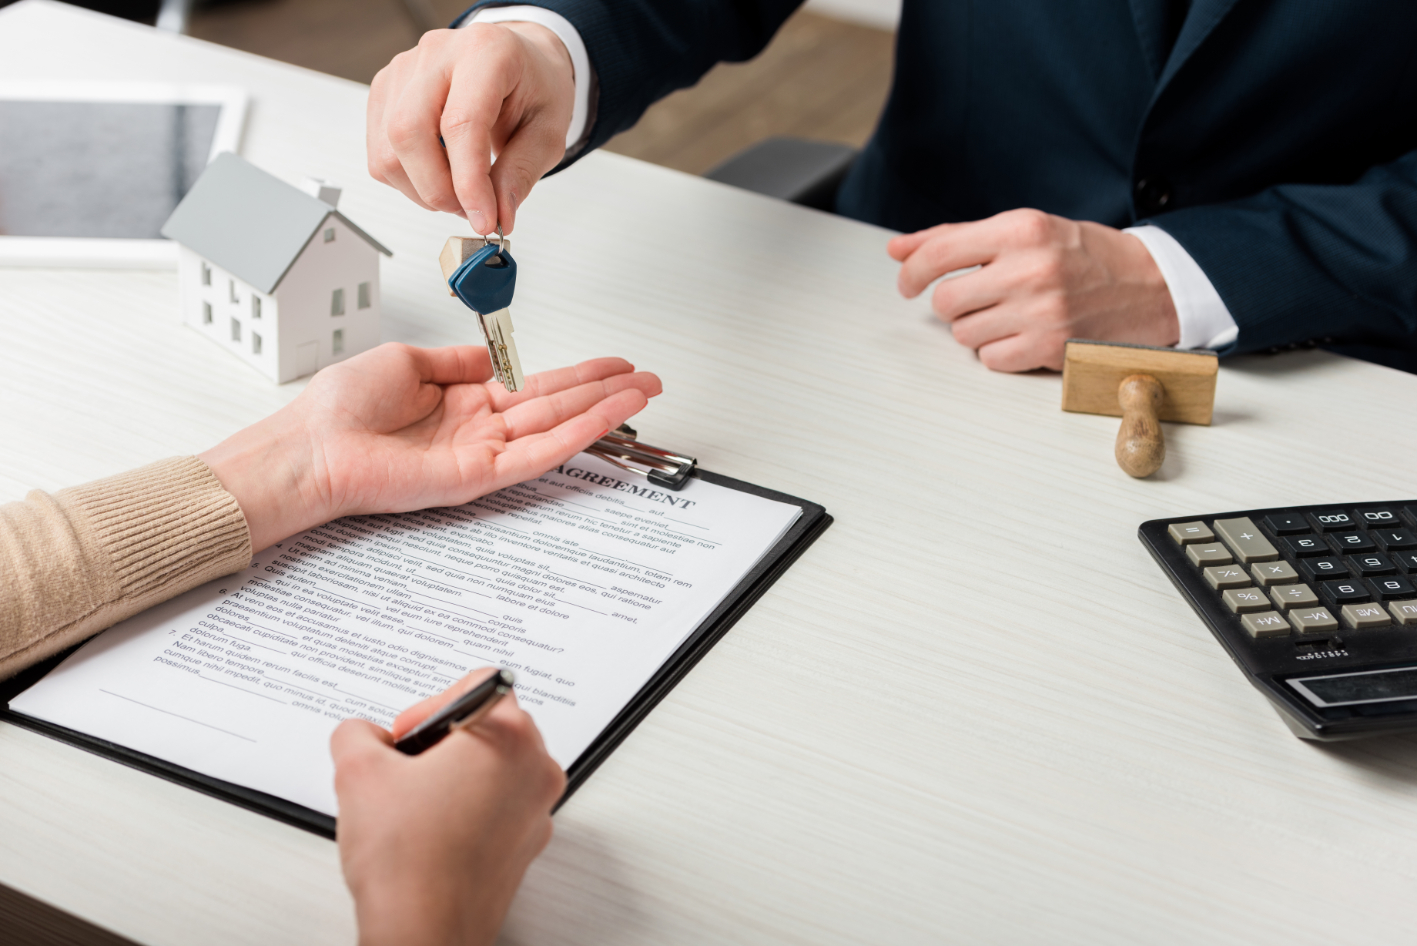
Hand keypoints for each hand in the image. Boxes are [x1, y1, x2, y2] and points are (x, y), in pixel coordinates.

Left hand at [199, 343, 661, 551]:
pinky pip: (538, 453)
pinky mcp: (481, 476)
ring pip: (558, 426)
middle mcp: (479, 427)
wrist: (312, 449)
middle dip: (606, 391)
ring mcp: (484, 453)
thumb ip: (457, 360)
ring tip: (643, 393)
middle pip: (557, 404)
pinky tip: (605, 417)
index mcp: (463, 400)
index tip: (612, 364)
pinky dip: (576, 433)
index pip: (535, 384)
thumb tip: (491, 355)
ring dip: (604, 410)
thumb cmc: (340, 410)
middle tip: (649, 380)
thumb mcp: (406, 361)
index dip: (578, 373)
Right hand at [332, 670, 565, 945]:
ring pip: (496, 766)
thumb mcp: (357, 772)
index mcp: (509, 737)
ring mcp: (537, 808)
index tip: (410, 734)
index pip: (478, 683)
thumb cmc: (409, 862)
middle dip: (444, 740)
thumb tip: (361, 734)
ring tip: (415, 803)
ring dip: (456, 774)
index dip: (431, 704)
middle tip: (408, 768)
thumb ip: (357, 732)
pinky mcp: (527, 842)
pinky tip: (431, 830)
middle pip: (491, 724)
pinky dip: (469, 808)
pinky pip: (500, 805)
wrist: (424, 932)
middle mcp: (535, 768)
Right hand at [368, 22, 575, 233]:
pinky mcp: (385, 90)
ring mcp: (404, 69)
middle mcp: (437, 52)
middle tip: (471, 211)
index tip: (484, 219)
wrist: (518, 61)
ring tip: (459, 193)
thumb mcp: (548, 132)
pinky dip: (408, 179)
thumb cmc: (534, 87)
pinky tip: (439, 175)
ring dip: (422, 190)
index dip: (468, 182)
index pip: (461, 124)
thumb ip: (520, 174)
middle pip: (409, 133)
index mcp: (486, 51)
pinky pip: (380, 153)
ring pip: (387, 149)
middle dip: (438, 190)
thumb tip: (498, 216)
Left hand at [888, 208, 1178, 371]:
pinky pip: (990, 359)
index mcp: (1021, 230)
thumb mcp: (1025, 230)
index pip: (938, 254)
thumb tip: (897, 248)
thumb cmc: (1082, 256)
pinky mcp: (1050, 348)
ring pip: (964, 334)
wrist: (1151, 286)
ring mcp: (1041, 312)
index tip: (908, 283)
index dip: (911, 272)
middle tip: (978, 297)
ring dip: (977, 328)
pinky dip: (999, 351)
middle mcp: (1030, 269)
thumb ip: (957, 238)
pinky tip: (1024, 334)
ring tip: (1009, 313)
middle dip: (954, 303)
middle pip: (945, 302)